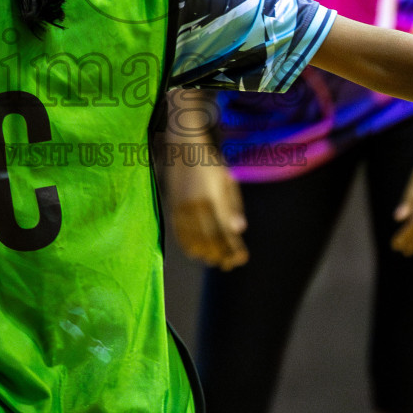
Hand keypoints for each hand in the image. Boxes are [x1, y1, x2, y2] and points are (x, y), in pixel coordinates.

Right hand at [164, 151, 248, 269]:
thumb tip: (239, 230)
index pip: (225, 230)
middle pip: (209, 238)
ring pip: (193, 238)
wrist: (183, 148)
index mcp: (213, 197)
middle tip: (229, 264)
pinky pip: (179, 231)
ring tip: (214, 260)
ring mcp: (182, 207)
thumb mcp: (227, 180)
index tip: (241, 258)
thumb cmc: (210, 163)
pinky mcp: (172, 207)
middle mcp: (196, 205)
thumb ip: (233, 205)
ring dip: (205, 253)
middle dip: (221, 254)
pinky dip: (187, 244)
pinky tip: (195, 252)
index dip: (233, 247)